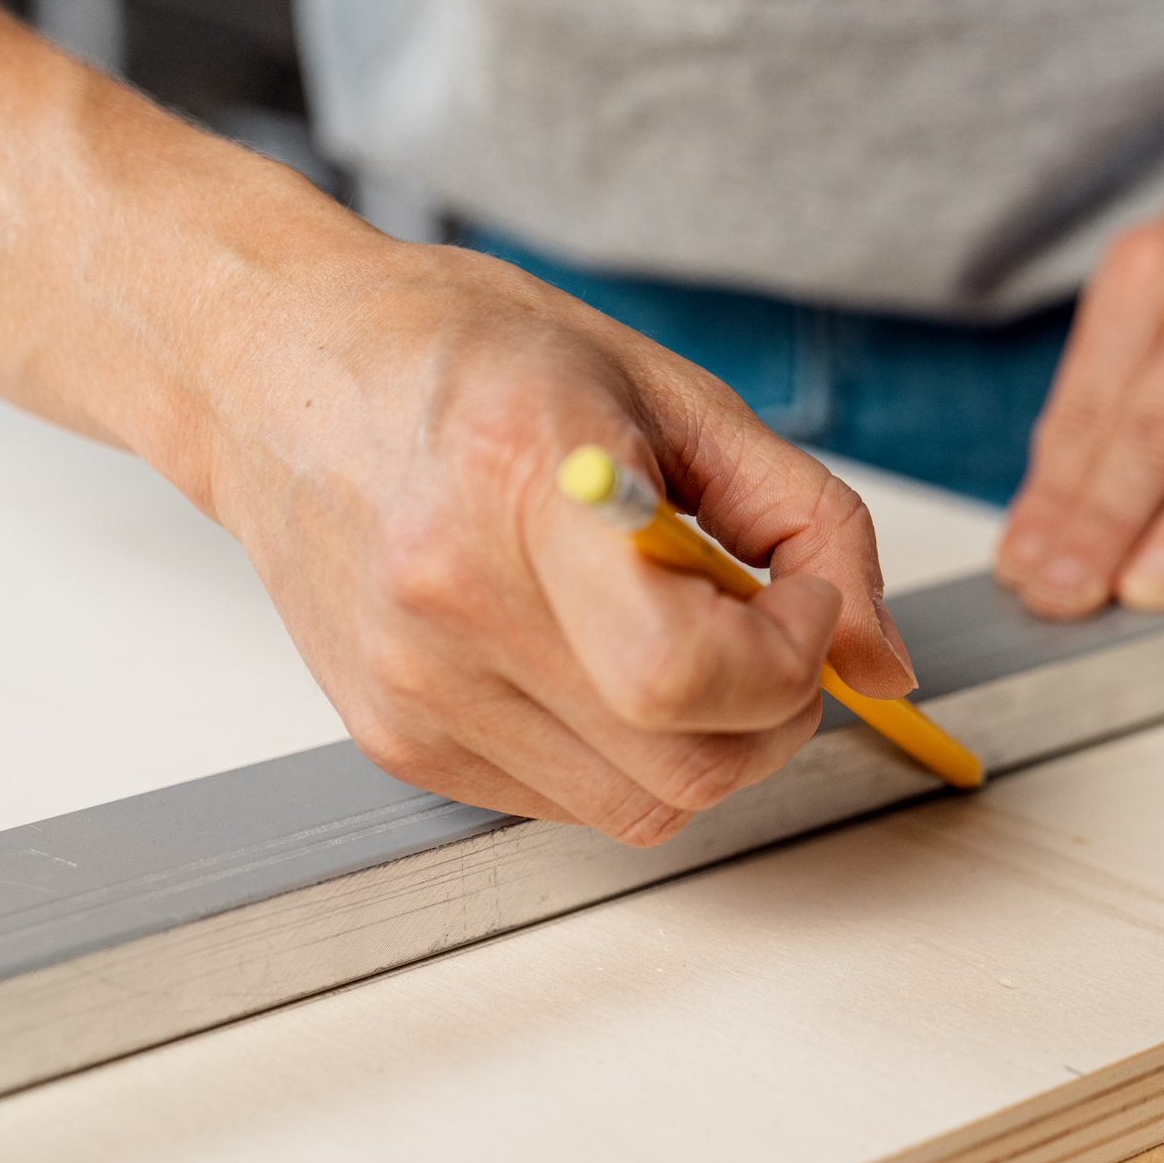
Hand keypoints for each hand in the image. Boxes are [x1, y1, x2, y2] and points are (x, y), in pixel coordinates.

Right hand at [186, 238, 917, 843]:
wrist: (277, 372)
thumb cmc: (467, 355)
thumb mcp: (672, 392)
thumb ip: (808, 522)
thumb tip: (885, 658)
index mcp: (519, 491)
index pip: (683, 673)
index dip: (787, 660)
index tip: (801, 602)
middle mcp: (448, 609)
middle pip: (684, 766)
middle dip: (774, 714)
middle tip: (764, 628)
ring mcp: (412, 694)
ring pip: (643, 807)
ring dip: (706, 739)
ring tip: (675, 631)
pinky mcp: (396, 745)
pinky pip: (573, 803)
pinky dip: (627, 749)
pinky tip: (596, 653)